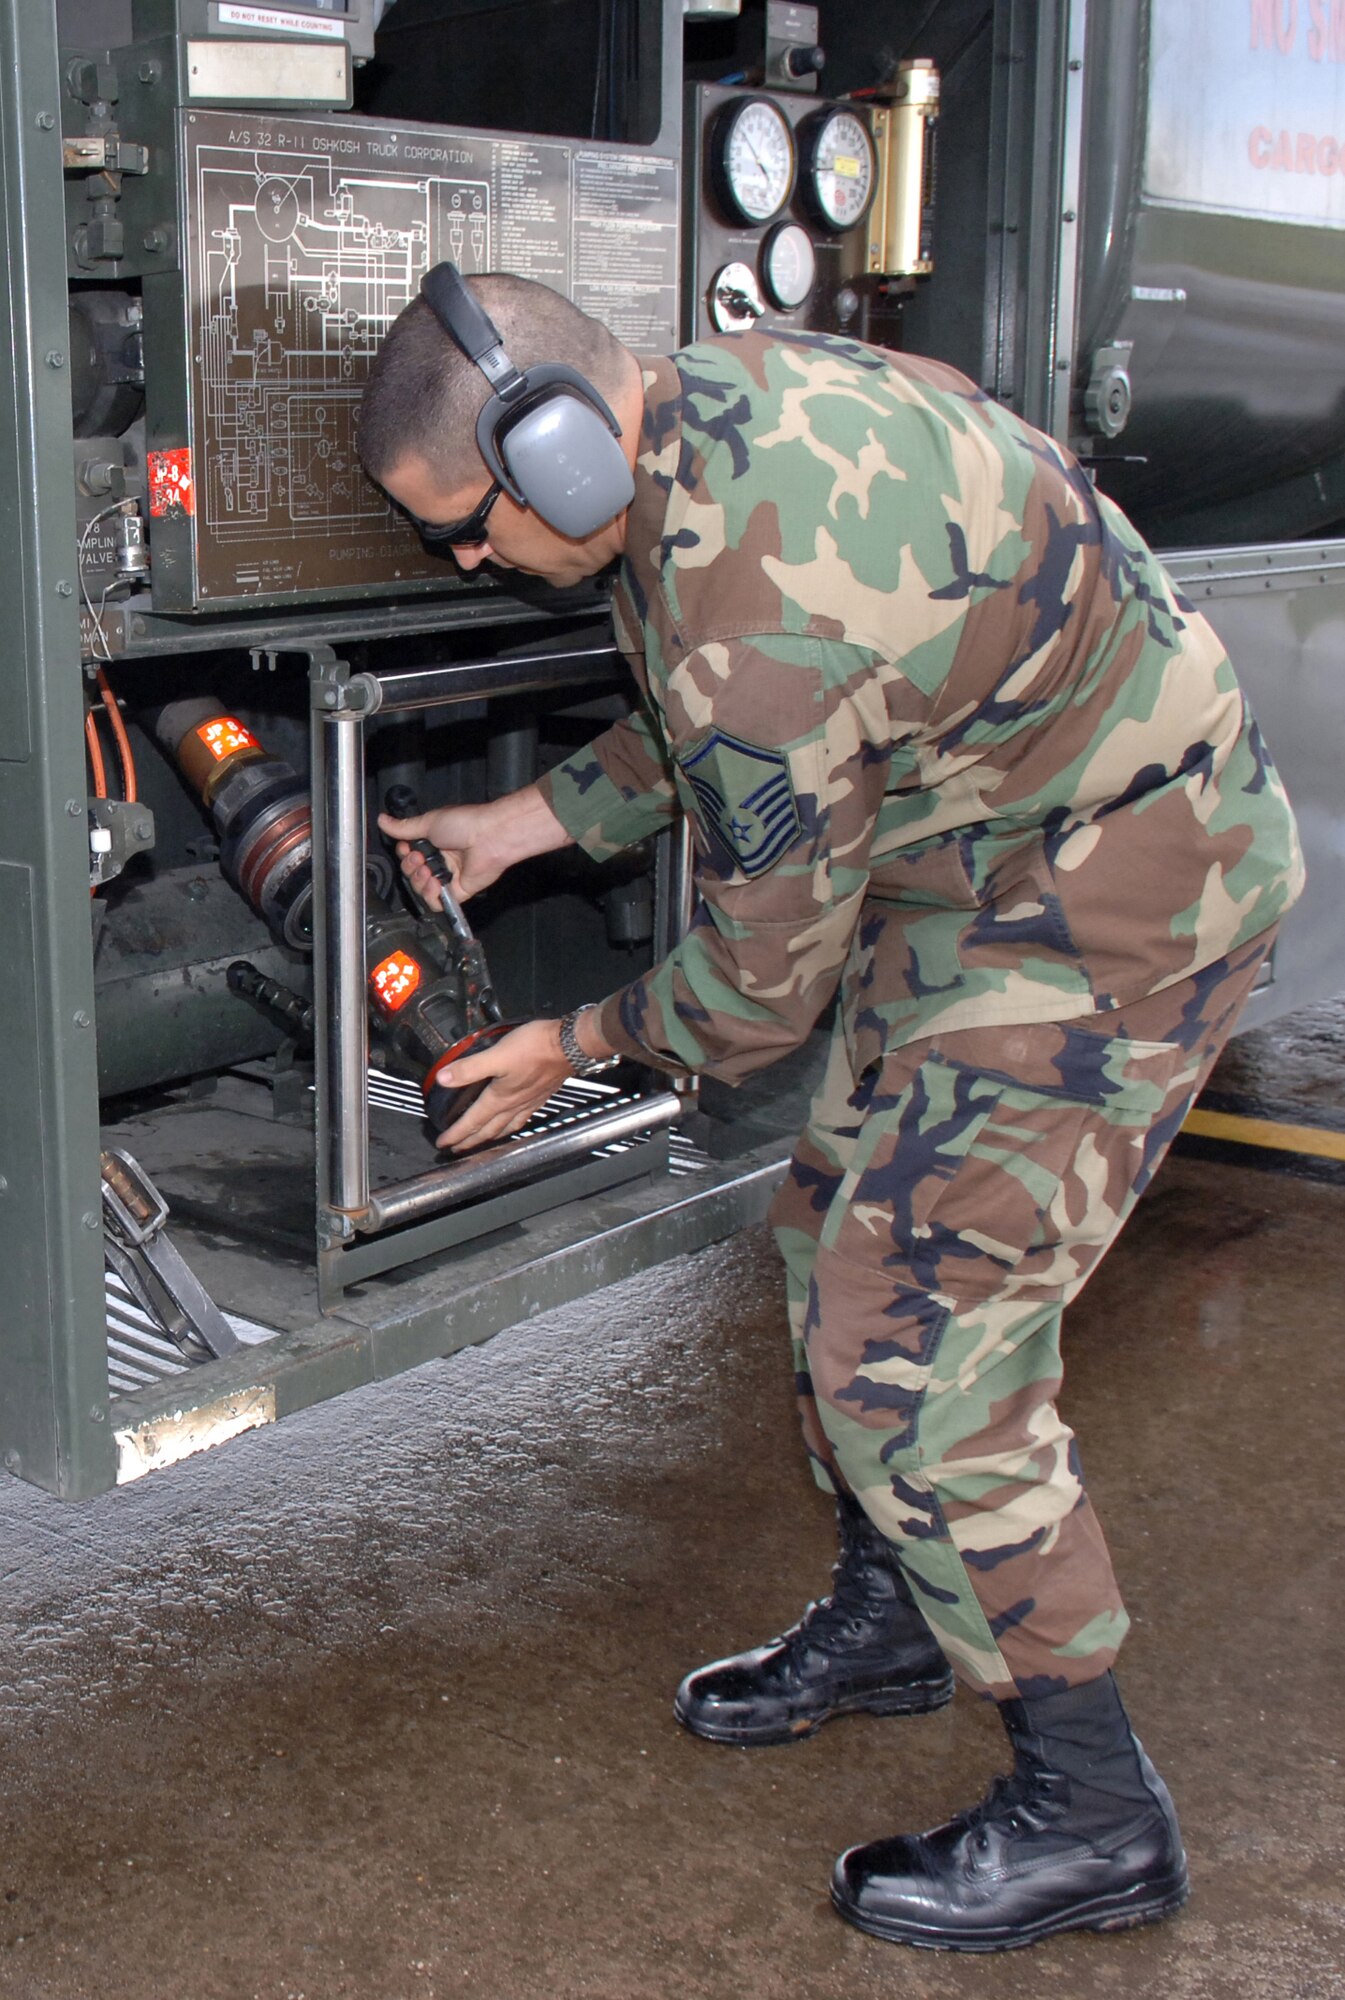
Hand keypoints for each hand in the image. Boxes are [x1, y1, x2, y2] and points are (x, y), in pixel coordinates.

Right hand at [378, 782, 573, 910]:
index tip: (406, 848)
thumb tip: (382, 820)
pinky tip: (434, 884)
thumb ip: (404, 827)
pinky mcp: (458, 892)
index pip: (408, 856)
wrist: (488, 837)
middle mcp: (440, 860)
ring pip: (421, 889)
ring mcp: (449, 877)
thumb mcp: (428, 822)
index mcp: (433, 843)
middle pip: (412, 874)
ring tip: (428, 870)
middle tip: (420, 858)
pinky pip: (436, 903)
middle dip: (410, 867)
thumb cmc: (464, 824)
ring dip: (419, 881)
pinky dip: (431, 895)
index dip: (404, 855)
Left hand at [434, 1016, 570, 1151]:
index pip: (472, 1122)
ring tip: (482, 1142)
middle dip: (470, 1142)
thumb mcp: (496, 1056)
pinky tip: (513, 1121)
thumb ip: (469, 1068)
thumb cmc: (536, 1048)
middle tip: (457, 1149)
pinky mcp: (541, 1095)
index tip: (443, 1143)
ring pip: (506, 1128)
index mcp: (500, 1098)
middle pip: (488, 1130)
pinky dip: (512, 1126)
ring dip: (491, 1138)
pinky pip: (522, 1118)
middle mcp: (514, 1105)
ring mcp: (529, 1102)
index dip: (456, 1134)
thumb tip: (443, 1078)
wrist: (569, 1045)